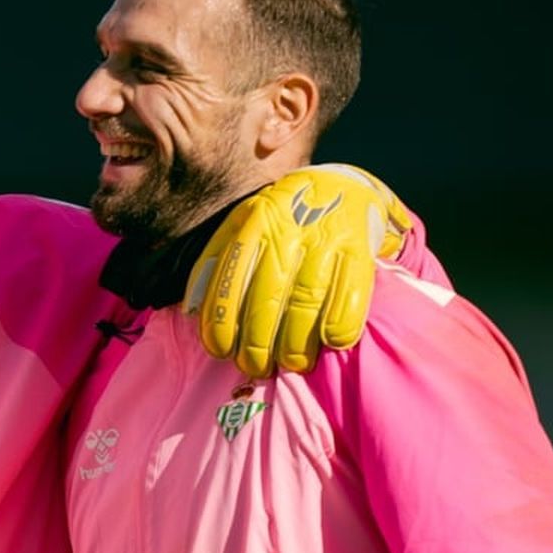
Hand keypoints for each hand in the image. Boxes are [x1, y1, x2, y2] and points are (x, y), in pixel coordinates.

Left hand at [187, 163, 413, 376]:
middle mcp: (288, 231)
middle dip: (258, 343)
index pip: (230, 280)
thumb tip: (192, 310)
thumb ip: (214, 262)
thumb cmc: (282, 219)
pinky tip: (330, 342)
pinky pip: (350, 296)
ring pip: (306, 302)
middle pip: (267, 298)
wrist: (341, 185)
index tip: (221, 351)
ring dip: (296, 343)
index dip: (222, 322)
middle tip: (255, 367)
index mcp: (254, 225)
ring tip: (291, 364)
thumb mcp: (241, 225)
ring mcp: (325, 240)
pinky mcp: (359, 250)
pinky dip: (339, 325)